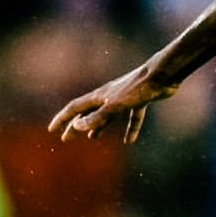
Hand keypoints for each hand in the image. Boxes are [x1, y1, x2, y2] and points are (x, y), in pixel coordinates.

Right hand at [49, 64, 178, 144]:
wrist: (162, 75)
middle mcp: (109, 96)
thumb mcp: (115, 106)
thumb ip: (98, 117)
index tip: (52, 130)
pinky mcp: (140, 101)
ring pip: (107, 116)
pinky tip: (130, 141)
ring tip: (93, 138)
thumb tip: (77, 126)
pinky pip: (132, 118)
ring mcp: (124, 98)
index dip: (62, 119)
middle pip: (88, 113)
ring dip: (99, 127)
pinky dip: (130, 129)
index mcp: (99, 95)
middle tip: (66, 139)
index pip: (75, 108)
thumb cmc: (138, 88)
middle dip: (76, 126)